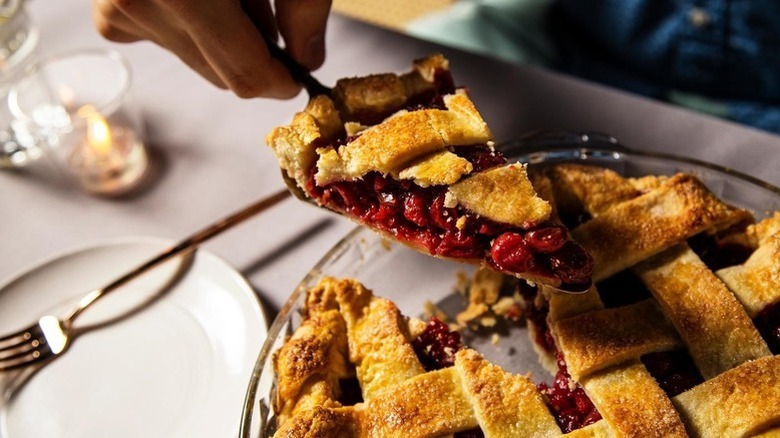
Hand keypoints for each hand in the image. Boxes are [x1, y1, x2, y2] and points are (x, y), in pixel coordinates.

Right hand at [92, 0, 331, 98]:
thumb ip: (305, 6)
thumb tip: (308, 58)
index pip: (242, 74)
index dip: (278, 81)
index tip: (297, 73)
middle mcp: (139, 1)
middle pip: (218, 73)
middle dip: (254, 53)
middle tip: (269, 11)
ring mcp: (117, 5)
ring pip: (193, 58)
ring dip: (223, 35)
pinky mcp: (109, 9)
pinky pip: (160, 38)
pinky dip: (187, 23)